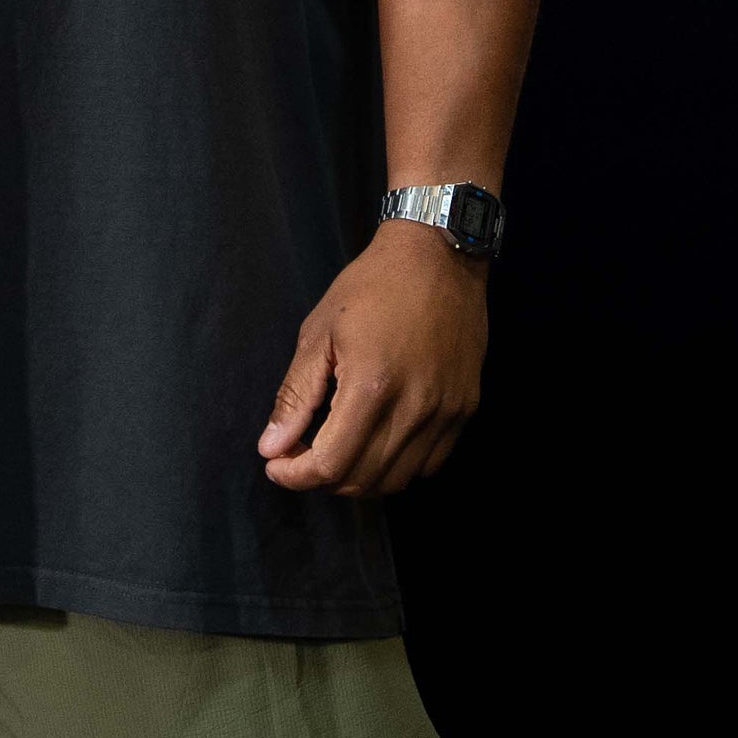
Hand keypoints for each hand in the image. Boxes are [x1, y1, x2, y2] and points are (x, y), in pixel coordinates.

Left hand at [257, 220, 486, 497]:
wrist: (439, 257)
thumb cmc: (372, 286)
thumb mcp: (319, 331)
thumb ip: (296, 395)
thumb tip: (271, 447)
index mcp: (371, 386)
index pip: (331, 464)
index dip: (296, 475)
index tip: (276, 465)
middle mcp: (414, 408)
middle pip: (362, 480)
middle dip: (321, 477)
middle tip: (299, 453)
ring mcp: (445, 413)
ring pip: (396, 480)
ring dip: (358, 477)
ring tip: (335, 448)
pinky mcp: (465, 410)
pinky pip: (428, 465)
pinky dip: (396, 467)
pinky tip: (376, 441)